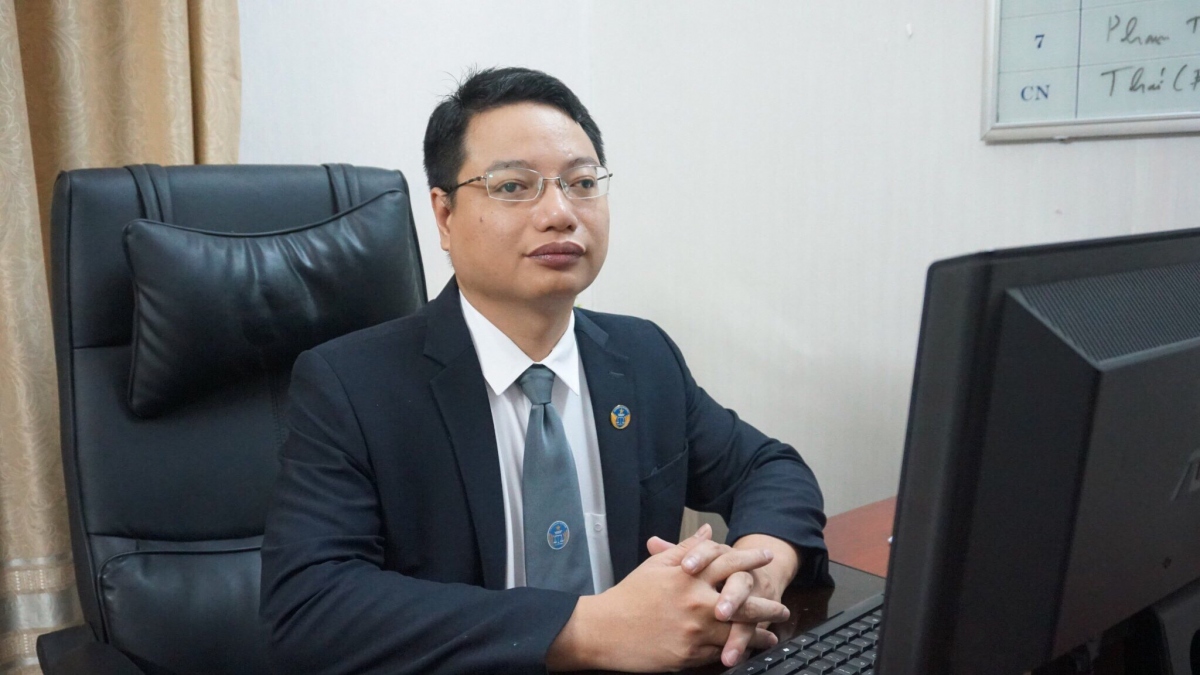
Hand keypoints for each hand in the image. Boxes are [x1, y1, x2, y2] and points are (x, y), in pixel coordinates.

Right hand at [546, 526, 786, 671]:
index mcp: (688, 576)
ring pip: (736, 632)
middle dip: (767, 606)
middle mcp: (696, 602)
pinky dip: (735, 651)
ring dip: (758, 634)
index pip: (728, 562)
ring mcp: (694, 631)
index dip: (750, 559)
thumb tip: (708, 532)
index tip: (766, 557)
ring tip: (771, 635)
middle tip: (782, 608)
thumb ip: (686, 549)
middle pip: (743, 602)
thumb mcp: (656, 566)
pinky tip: (744, 651)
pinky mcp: (689, 655)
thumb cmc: (629, 596)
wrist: (604, 631)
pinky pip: (719, 653)